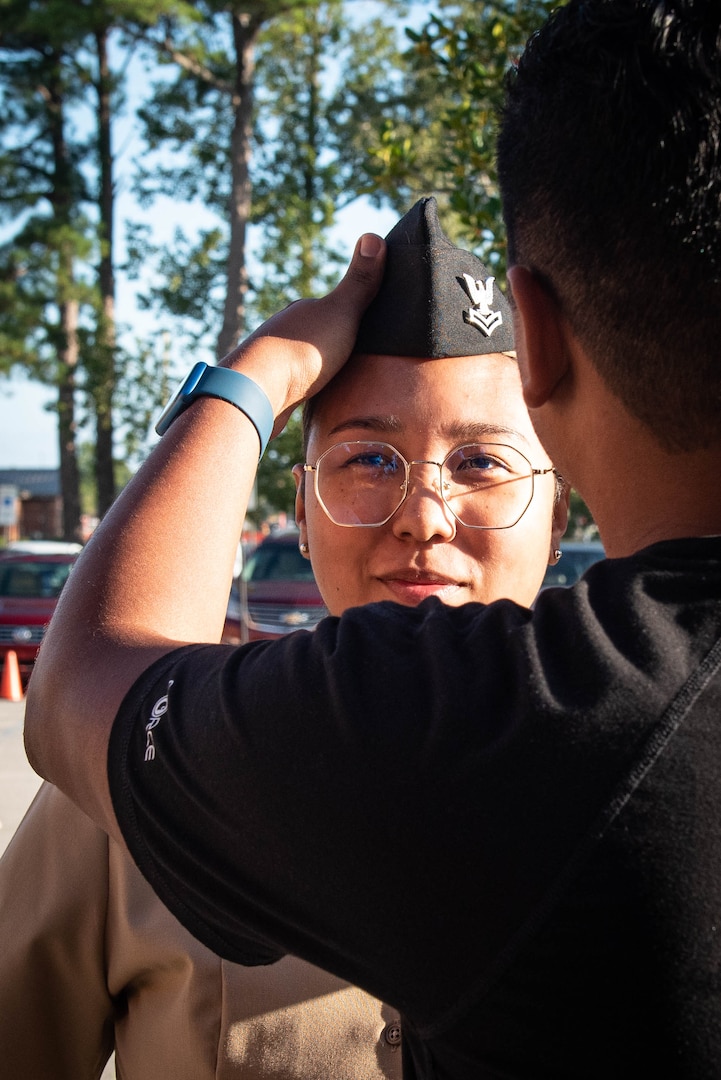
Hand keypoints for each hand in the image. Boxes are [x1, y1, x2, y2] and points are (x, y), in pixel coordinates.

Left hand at [220, 233, 385, 432]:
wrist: (258, 391)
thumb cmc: (303, 349)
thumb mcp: (341, 310)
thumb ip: (359, 281)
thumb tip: (372, 235)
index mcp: (302, 312)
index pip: (330, 309)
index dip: (350, 315)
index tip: (370, 326)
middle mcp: (284, 332)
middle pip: (315, 336)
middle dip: (333, 344)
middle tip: (361, 359)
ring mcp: (274, 363)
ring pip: (303, 364)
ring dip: (318, 370)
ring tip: (342, 384)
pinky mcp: (268, 393)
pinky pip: (294, 389)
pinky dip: (306, 391)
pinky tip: (315, 401)